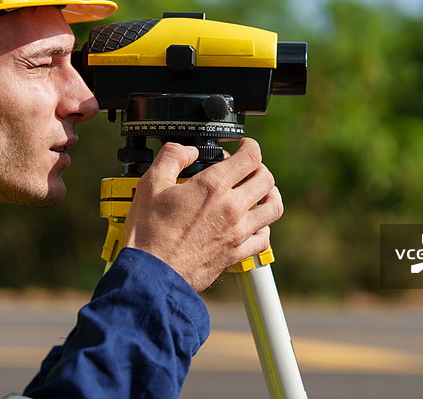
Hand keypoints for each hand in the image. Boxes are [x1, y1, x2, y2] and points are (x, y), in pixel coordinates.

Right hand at [123, 138, 282, 291]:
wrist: (152, 275)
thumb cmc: (149, 233)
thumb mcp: (150, 184)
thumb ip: (171, 157)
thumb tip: (187, 150)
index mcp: (212, 187)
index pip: (250, 156)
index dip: (248, 146)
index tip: (242, 147)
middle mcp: (231, 208)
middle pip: (266, 179)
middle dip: (258, 167)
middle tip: (246, 168)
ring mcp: (237, 232)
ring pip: (273, 208)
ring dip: (269, 195)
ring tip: (259, 192)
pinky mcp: (236, 254)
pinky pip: (264, 239)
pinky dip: (263, 227)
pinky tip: (252, 224)